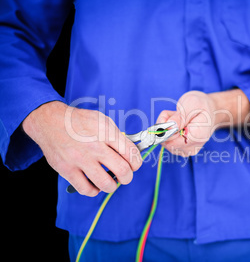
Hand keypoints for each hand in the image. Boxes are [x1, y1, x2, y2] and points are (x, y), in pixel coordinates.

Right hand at [22, 101, 141, 196]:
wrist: (49, 122)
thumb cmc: (78, 121)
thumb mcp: (102, 120)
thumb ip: (117, 135)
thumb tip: (131, 151)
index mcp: (105, 132)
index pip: (131, 153)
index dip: (137, 163)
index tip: (135, 165)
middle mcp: (94, 146)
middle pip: (122, 171)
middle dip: (128, 177)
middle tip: (125, 176)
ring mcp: (80, 159)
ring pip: (106, 184)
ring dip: (112, 186)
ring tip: (110, 182)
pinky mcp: (67, 169)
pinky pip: (86, 189)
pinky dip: (94, 191)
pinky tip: (94, 185)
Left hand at [156, 91, 216, 156]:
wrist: (211, 110)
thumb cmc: (201, 105)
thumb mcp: (191, 103)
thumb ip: (180, 117)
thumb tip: (169, 128)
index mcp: (197, 136)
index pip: (172, 142)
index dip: (166, 130)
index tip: (171, 116)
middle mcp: (193, 146)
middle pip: (167, 143)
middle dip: (165, 127)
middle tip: (174, 114)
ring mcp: (188, 150)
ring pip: (165, 142)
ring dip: (166, 128)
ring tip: (177, 117)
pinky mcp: (182, 149)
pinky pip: (167, 143)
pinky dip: (167, 131)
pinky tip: (177, 123)